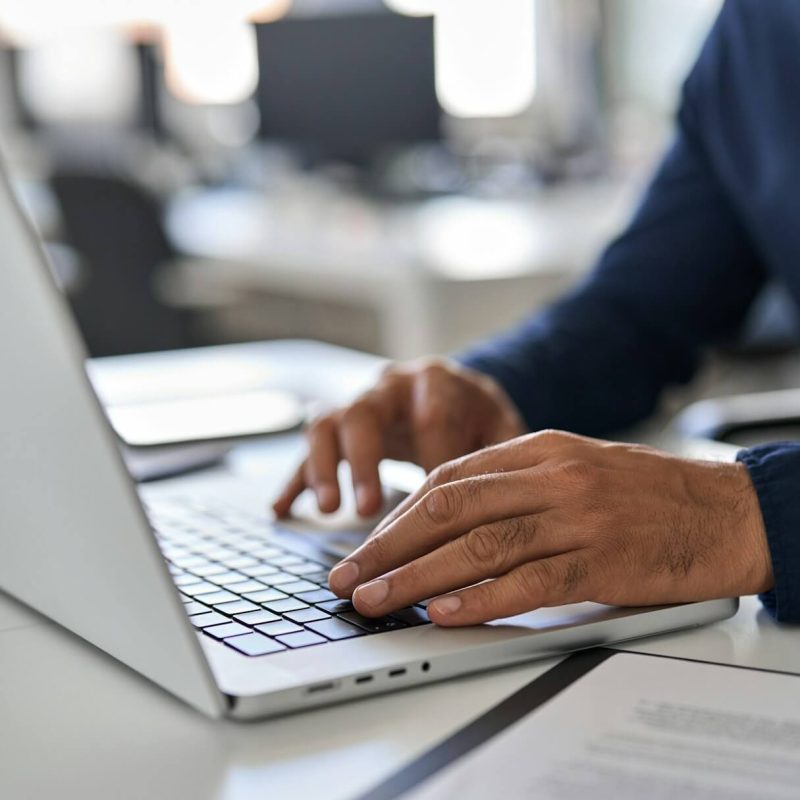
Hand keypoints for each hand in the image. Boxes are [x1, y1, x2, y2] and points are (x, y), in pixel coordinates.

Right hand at [273, 359, 524, 518]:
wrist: (454, 393)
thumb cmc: (480, 418)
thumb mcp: (502, 428)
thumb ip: (501, 457)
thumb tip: (500, 500)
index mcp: (435, 382)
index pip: (431, 417)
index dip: (433, 459)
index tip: (440, 507)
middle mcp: (390, 387)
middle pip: (364, 414)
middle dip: (364, 462)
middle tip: (366, 508)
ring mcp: (359, 405)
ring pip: (327, 425)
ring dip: (324, 467)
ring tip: (330, 510)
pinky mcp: (339, 429)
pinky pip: (309, 450)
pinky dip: (296, 480)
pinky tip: (282, 511)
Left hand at [328, 431, 773, 625]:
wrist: (722, 509)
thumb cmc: (643, 492)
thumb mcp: (572, 466)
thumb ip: (513, 485)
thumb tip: (446, 520)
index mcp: (537, 448)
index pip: (448, 480)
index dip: (398, 517)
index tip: (365, 546)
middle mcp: (550, 476)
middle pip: (449, 509)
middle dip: (389, 546)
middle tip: (349, 576)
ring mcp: (575, 517)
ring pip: (477, 546)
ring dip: (416, 577)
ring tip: (375, 600)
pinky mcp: (601, 560)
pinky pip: (528, 581)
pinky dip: (479, 598)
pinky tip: (443, 611)